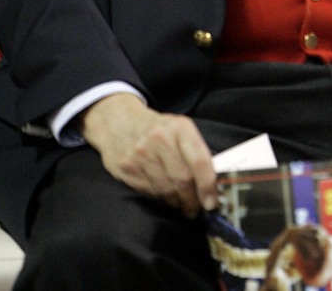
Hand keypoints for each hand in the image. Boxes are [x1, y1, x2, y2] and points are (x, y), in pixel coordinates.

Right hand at [78, 93, 217, 217]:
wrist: (118, 120)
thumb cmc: (157, 129)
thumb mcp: (179, 129)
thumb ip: (195, 152)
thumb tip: (213, 184)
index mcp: (180, 127)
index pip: (200, 161)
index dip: (208, 186)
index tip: (211, 203)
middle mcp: (160, 138)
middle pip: (183, 180)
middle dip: (192, 201)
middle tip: (195, 210)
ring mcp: (141, 153)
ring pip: (166, 190)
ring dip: (177, 204)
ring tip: (181, 207)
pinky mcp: (127, 167)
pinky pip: (149, 192)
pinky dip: (160, 200)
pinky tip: (164, 199)